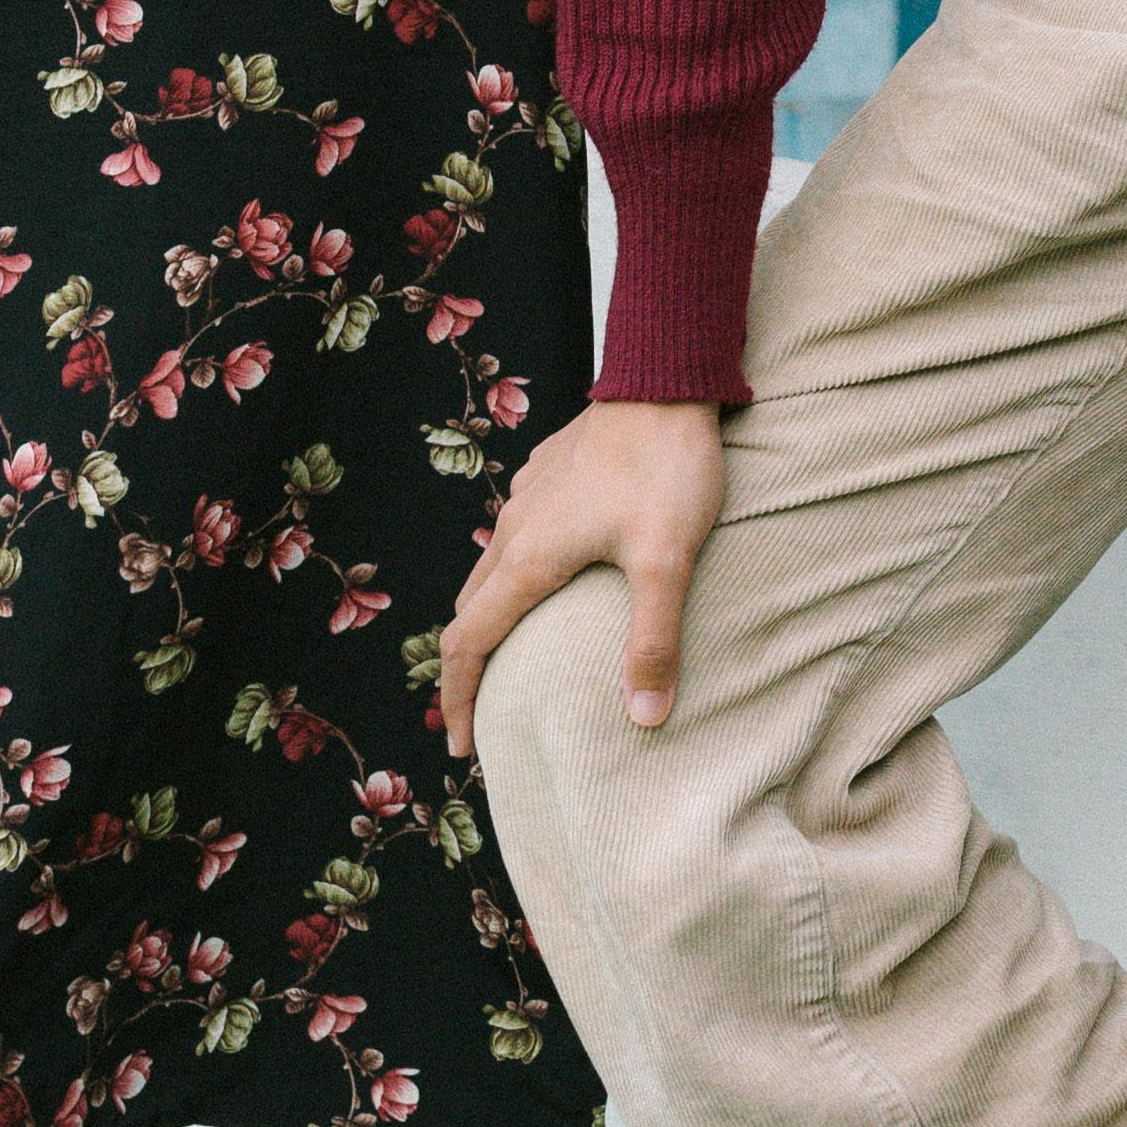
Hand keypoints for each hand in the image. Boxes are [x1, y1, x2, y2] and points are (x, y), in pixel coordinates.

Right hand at [437, 396, 725, 757]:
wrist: (666, 380)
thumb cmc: (667, 469)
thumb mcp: (666, 560)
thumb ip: (653, 640)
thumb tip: (646, 718)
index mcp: (530, 558)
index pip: (469, 642)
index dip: (459, 700)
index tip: (461, 747)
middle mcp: (516, 529)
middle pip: (470, 610)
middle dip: (468, 669)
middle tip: (482, 715)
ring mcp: (529, 498)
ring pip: (490, 570)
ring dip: (489, 619)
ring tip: (511, 655)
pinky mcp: (550, 475)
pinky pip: (515, 537)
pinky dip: (514, 576)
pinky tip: (549, 580)